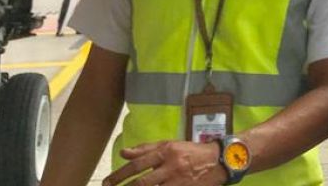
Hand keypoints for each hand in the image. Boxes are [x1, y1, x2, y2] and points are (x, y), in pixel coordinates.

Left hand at [103, 139, 225, 185]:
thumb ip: (146, 149)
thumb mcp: (170, 145)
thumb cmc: (191, 152)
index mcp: (167, 152)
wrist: (220, 161)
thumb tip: (124, 153)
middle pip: (143, 182)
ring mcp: (179, 182)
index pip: (138, 164)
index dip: (120, 175)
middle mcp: (171, 167)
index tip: (107, 182)